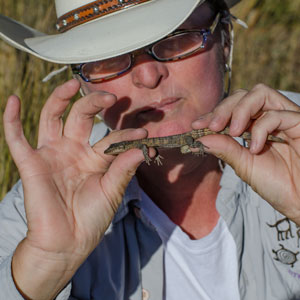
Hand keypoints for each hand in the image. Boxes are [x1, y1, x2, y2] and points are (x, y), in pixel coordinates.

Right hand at [3, 79, 146, 298]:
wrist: (68, 242)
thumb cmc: (92, 217)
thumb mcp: (112, 191)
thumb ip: (123, 168)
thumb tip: (140, 148)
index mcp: (94, 158)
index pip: (111, 138)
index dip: (127, 135)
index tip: (144, 134)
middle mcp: (73, 150)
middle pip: (81, 117)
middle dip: (94, 104)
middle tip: (111, 97)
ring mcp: (51, 154)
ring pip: (52, 117)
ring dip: (60, 98)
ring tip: (73, 83)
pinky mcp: (31, 163)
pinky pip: (17, 138)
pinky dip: (12, 119)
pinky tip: (14, 100)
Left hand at [192, 84, 299, 223]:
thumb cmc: (276, 184)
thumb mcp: (243, 164)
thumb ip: (224, 148)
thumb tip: (200, 137)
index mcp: (256, 126)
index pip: (232, 108)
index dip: (213, 114)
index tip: (196, 125)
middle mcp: (271, 117)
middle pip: (244, 95)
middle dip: (224, 108)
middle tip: (212, 126)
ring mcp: (286, 118)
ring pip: (260, 94)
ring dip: (240, 111)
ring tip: (232, 132)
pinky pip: (277, 114)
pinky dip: (260, 129)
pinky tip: (254, 148)